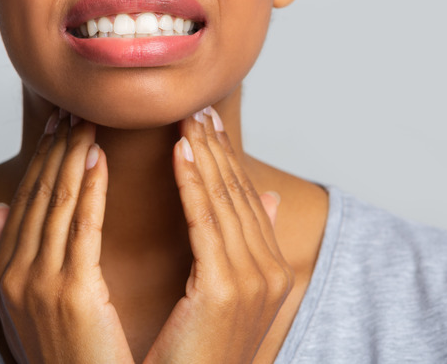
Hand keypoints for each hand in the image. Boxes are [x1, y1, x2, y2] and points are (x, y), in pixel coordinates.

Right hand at [0, 109, 133, 363]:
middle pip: (37, 194)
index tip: (55, 126)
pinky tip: (97, 158)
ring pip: (56, 201)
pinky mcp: (70, 291)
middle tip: (70, 109)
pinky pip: (80, 226)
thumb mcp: (28, 308)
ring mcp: (37, 283)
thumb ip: (15, 255)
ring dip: (71, 155)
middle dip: (54, 148)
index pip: (25, 202)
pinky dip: (87, 188)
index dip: (40, 160)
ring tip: (87, 121)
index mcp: (5, 277)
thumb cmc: (67, 359)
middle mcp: (14, 275)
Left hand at [144, 107, 293, 363]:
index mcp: (268, 270)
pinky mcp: (225, 288)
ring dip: (204, 154)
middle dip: (216, 147)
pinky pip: (205, 222)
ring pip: (223, 200)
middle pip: (237, 193)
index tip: (206, 123)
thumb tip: (265, 196)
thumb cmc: (194, 352)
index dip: (225, 158)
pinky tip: (178, 153)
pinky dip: (193, 183)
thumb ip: (243, 242)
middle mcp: (268, 271)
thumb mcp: (225, 293)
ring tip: (186, 118)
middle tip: (197, 107)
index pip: (243, 199)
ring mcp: (252, 280)